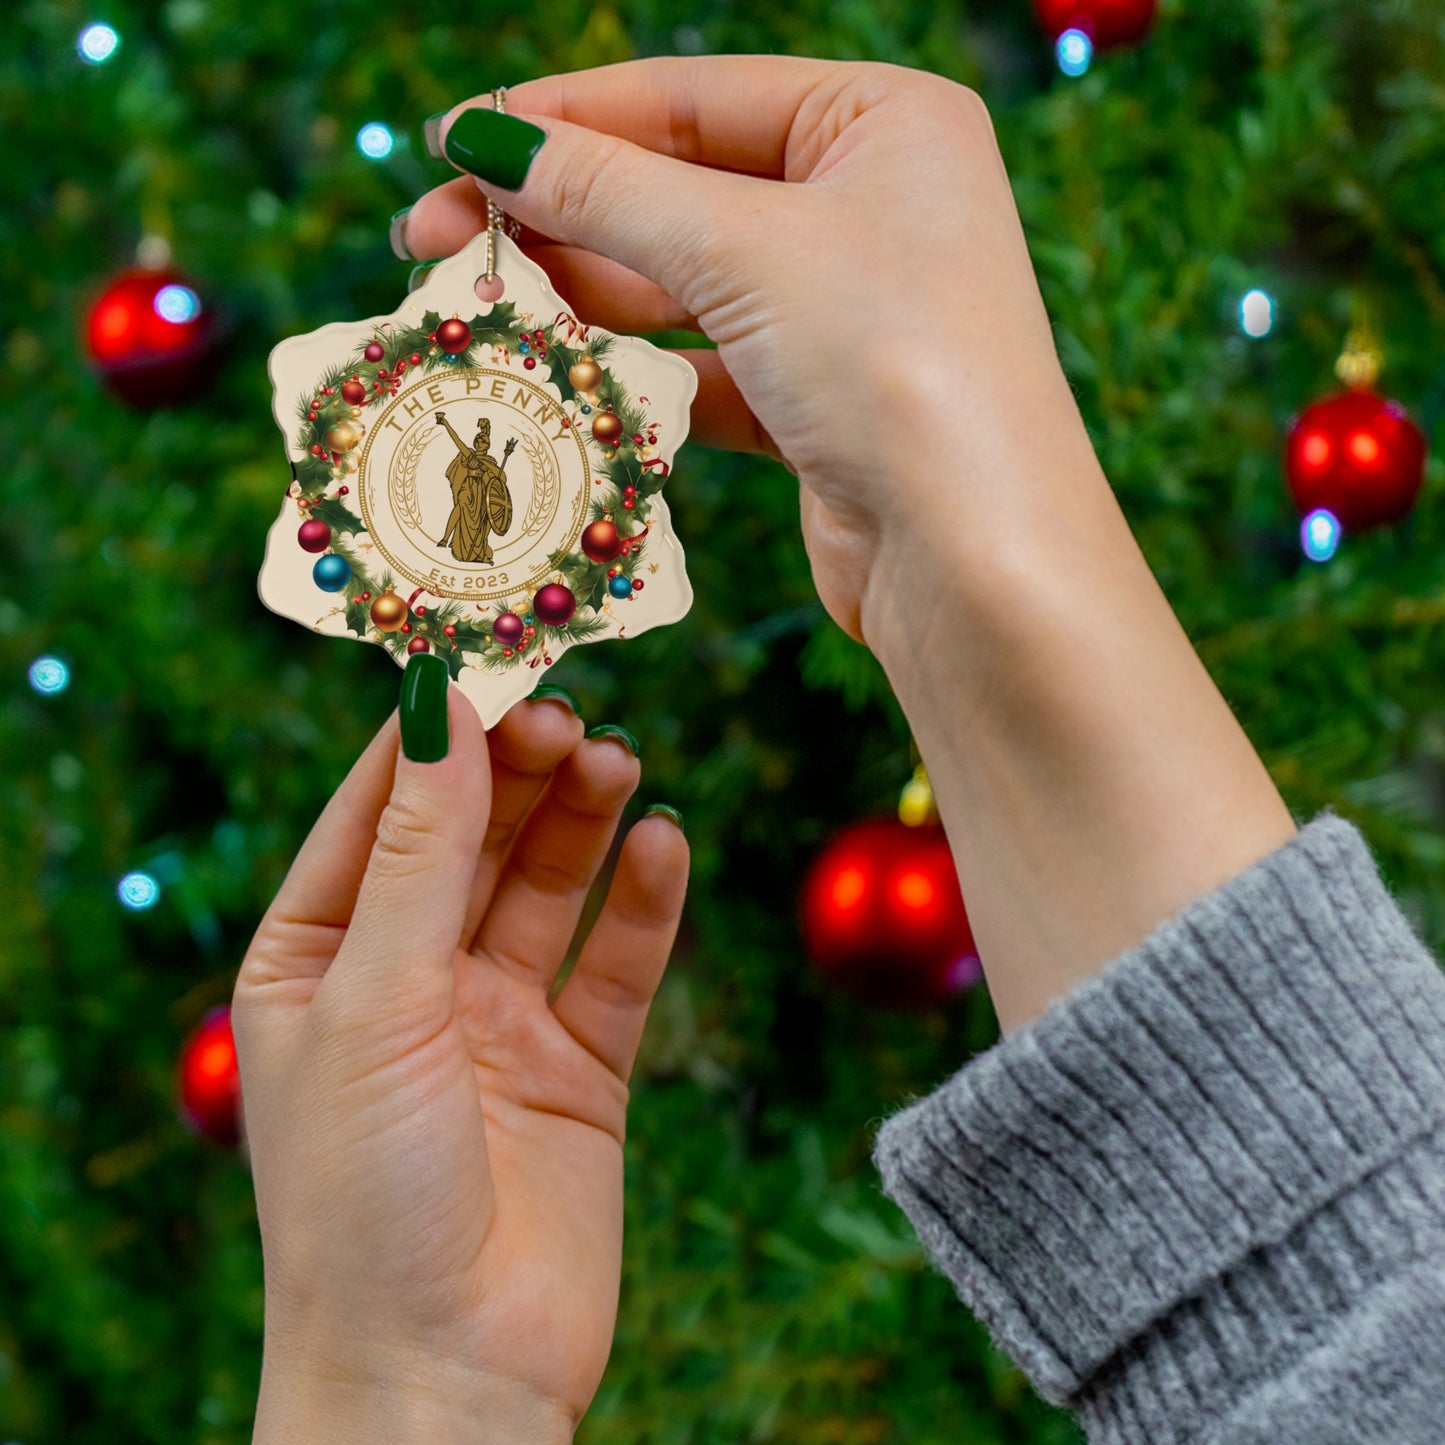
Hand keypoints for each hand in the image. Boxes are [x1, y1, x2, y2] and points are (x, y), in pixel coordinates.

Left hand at [233, 692, 687, 1440]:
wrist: (446, 1378)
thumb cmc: (363, 1198)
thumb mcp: (376, 1001)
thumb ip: (420, 854)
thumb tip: (442, 708)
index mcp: (319, 959)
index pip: (377, 812)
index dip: (432, 735)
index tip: (488, 655)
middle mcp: (408, 980)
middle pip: (473, 838)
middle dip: (519, 771)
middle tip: (570, 710)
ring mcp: (498, 1022)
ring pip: (549, 886)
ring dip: (584, 820)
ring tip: (619, 760)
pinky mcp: (580, 1067)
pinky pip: (617, 962)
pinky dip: (644, 902)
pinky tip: (665, 844)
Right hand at [401, 57, 1096, 642]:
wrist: (974, 559)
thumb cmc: (893, 364)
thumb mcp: (743, 249)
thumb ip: (608, 190)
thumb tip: (485, 140)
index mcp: (882, 122)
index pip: (691, 97)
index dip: (563, 118)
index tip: (452, 142)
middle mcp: (870, 205)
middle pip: (678, 190)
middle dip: (556, 214)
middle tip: (430, 238)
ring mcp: (845, 309)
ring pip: (683, 285)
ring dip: (581, 296)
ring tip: (473, 305)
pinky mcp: (818, 403)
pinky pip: (704, 367)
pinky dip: (634, 373)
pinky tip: (556, 376)